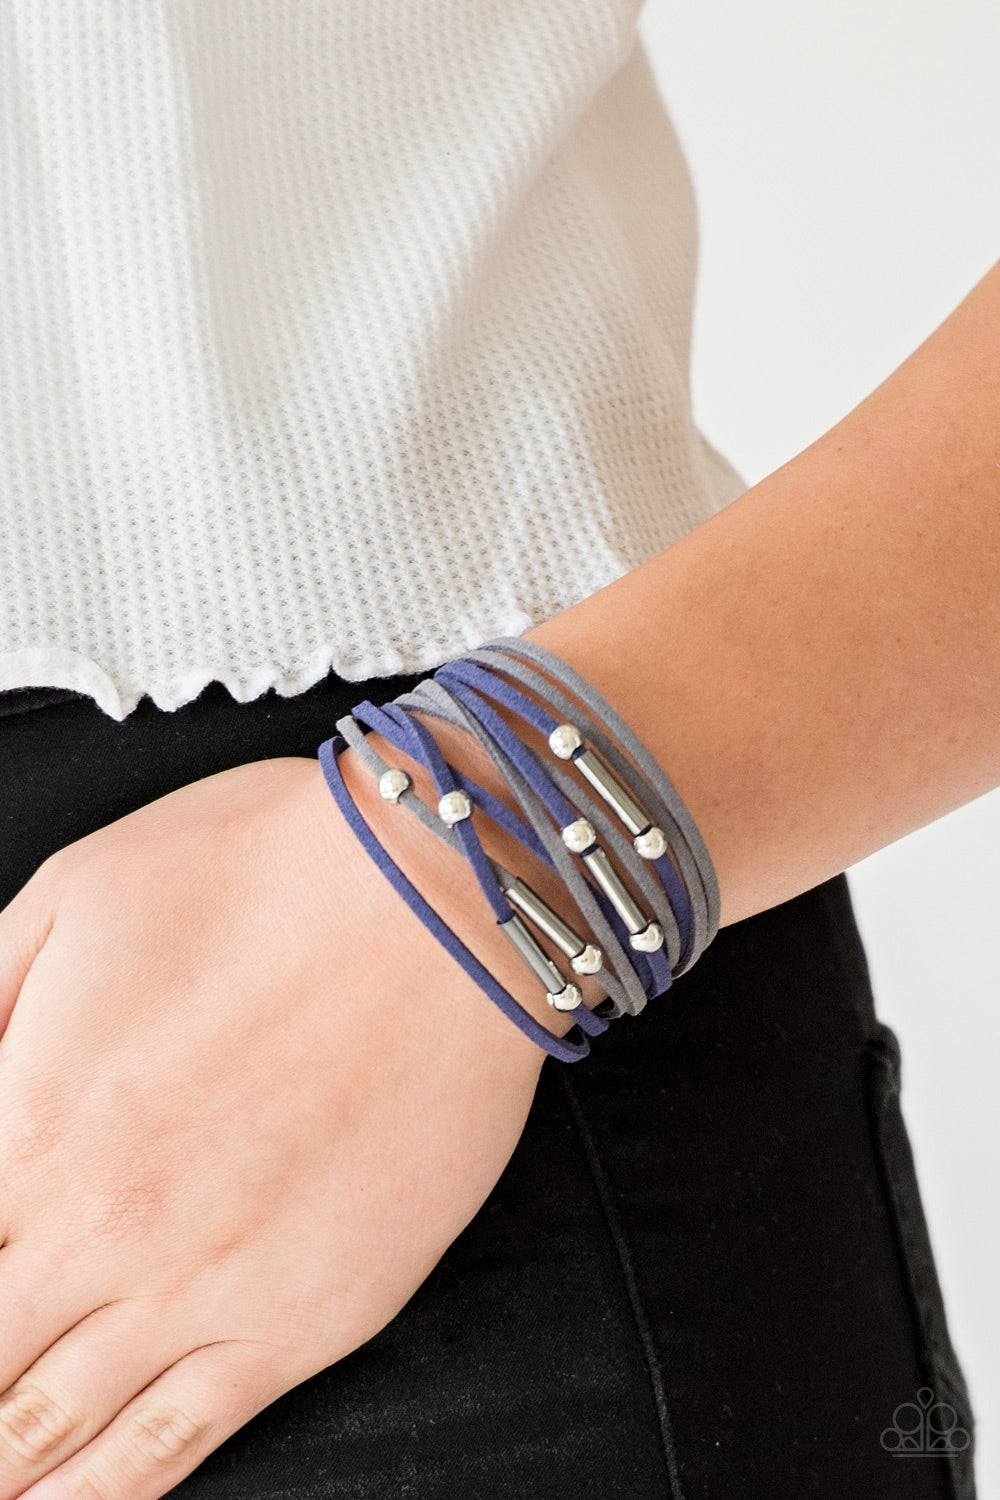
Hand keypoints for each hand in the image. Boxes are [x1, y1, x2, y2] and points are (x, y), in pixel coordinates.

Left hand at [0, 747, 549, 1497]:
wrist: (444, 895)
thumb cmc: (265, 870)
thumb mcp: (68, 894)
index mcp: (27, 1120)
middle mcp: (97, 1229)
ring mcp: (205, 1287)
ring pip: (52, 1431)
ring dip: (2, 1468)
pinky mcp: (305, 1317)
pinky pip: (174, 1443)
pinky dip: (101, 1495)